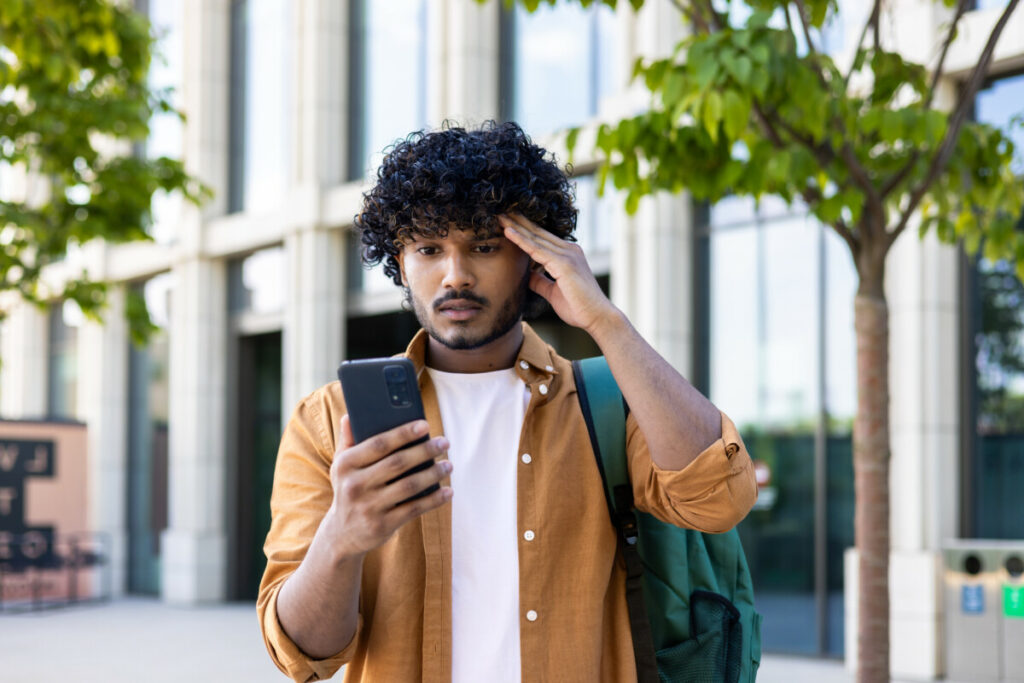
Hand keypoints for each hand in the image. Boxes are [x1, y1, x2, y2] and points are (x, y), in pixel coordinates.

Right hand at [324, 415, 452, 559]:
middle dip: (424, 451)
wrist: (341, 534)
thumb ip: (348, 440)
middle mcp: (355, 485)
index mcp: (347, 464)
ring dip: (433, 474)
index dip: (403, 433)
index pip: (379, 444)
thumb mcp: (341, 466)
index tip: (426, 425)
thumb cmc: (348, 489)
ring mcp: (369, 506)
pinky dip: (434, 500)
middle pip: (398, 463)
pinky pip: (414, 509)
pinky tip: (448, 492)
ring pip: (409, 486)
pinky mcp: (382, 525)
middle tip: (444, 442)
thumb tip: (350, 415)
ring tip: (449, 465)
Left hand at [499, 213, 616, 332]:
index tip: (507, 222)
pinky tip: (508, 232)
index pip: (542, 238)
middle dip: (518, 222)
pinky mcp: (563, 263)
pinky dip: (521, 240)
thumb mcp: (553, 291)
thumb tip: (527, 275)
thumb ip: (541, 281)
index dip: (524, 229)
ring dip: (516, 226)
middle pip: (538, 232)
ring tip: (499, 216)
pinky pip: (537, 249)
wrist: (597, 317)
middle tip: (499, 211)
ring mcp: (567, 255)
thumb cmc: (579, 306)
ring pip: (535, 237)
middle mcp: (569, 250)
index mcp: (568, 255)